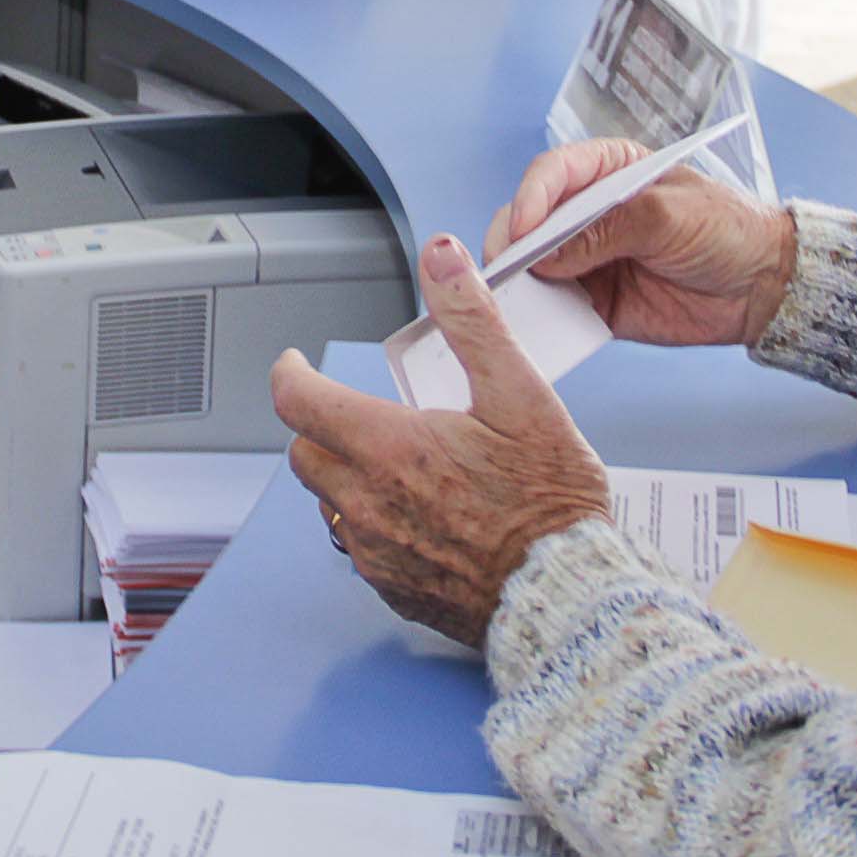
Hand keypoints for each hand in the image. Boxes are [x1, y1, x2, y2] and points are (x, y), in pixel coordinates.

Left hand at [273, 235, 612, 646]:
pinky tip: (421, 517)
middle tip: (365, 418)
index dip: (289, 373)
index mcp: (389, 448)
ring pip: (329, 503)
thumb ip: (474, 322)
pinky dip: (375, 525)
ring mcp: (376, 553)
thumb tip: (443, 260)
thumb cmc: (551, 504)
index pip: (298, 402)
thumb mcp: (522, 395)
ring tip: (401, 469)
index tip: (295, 365)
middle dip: (324, 428)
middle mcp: (368, 503)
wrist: (566, 595)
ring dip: (348, 479)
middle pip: (305, 454)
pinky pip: (360, 550)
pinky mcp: (392, 590)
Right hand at [487, 139, 800, 349]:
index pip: (553, 174)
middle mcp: (588, 213)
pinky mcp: (594, 302)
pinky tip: (535, 324)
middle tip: (509, 269)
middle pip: (530, 221)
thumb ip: (609, 230)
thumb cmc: (726, 229)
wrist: (760, 285)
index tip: (522, 229)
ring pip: (532, 267)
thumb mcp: (670, 216)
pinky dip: (541, 317)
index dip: (531, 198)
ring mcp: (587, 259)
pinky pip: (556, 309)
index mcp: (606, 171)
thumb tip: (548, 254)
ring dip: (519, 283)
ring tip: (512, 301)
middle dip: (514, 244)